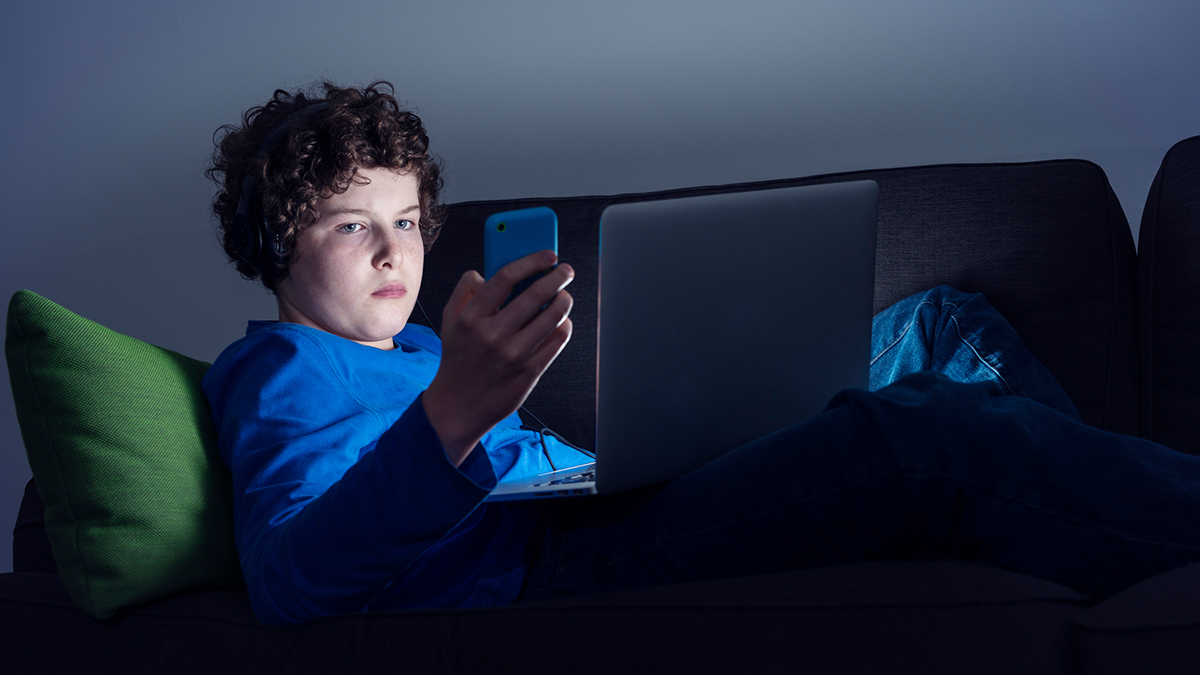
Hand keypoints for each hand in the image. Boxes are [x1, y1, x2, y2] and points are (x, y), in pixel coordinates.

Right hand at [422, 250, 573, 465]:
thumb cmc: (457, 360)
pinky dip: (564, 327)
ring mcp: (513, 355)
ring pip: (552, 317)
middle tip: (566, 271)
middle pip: (535, 295)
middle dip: (557, 277)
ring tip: (564, 296)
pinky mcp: (529, 372)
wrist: (458, 406)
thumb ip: (463, 292)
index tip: (549, 255)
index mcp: (471, 318)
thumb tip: (483, 272)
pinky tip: (561, 322)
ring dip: (564, 301)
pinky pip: (557, 341)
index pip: (505, 278)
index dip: (531, 261)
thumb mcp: (450, 322)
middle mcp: (493, 335)